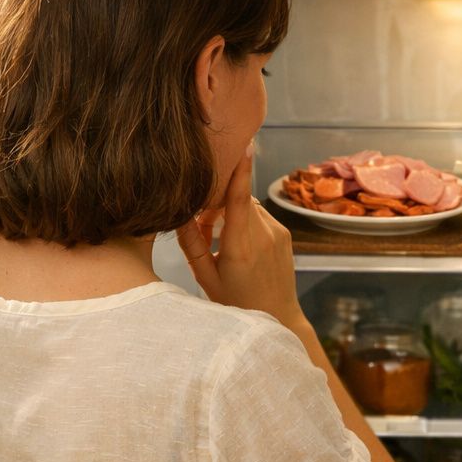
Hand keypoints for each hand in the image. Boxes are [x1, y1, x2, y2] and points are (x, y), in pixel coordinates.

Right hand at [175, 150, 303, 329]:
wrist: (278, 316)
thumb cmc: (237, 303)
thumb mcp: (206, 279)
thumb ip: (191, 245)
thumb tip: (177, 215)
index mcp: (241, 249)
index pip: (239, 201)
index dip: (239, 172)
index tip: (242, 145)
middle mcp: (264, 236)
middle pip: (238, 198)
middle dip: (217, 203)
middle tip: (203, 228)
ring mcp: (278, 233)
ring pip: (248, 205)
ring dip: (230, 212)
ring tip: (219, 239)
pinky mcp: (284, 233)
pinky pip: (259, 214)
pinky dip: (244, 219)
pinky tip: (237, 242)